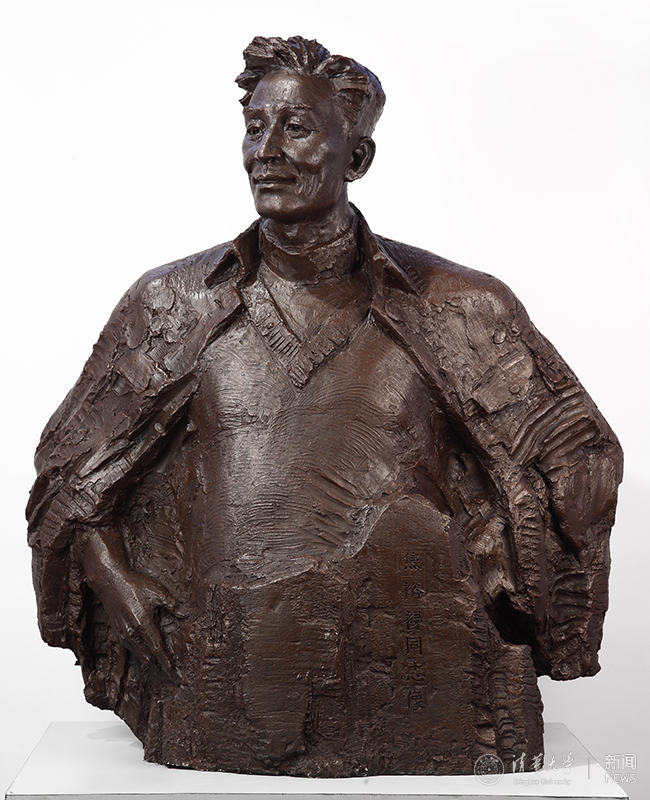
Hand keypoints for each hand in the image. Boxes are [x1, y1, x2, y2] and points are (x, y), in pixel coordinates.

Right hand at [82, 528, 180, 680]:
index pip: (158, 652)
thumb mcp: (158, 592)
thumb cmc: (135, 584)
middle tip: (172, 676)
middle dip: (160, 668)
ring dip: (150, 662)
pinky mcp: (118, 631)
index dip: (167, 664)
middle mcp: (132, 633)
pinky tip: (147, 654)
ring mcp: (123, 633)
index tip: (175, 675)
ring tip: (162, 668)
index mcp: (143, 625)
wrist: (110, 581)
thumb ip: (173, 605)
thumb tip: (186, 615)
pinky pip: (131, 648)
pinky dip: (141, 654)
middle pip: (148, 658)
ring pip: (139, 654)